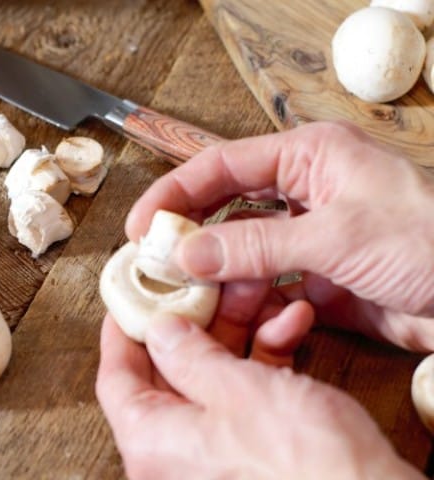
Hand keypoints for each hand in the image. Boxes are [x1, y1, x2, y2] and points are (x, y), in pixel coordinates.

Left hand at [96, 314, 423, 478]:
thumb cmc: (303, 467)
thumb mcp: (236, 391)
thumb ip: (189, 355)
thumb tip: (161, 330)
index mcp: (152, 442)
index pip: (116, 378)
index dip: (124, 331)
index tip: (135, 298)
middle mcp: (177, 452)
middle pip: (170, 369)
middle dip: (199, 319)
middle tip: (210, 283)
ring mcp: (218, 451)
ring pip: (215, 375)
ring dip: (240, 330)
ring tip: (259, 290)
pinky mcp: (256, 450)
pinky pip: (247, 394)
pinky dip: (266, 359)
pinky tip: (291, 325)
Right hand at [126, 121, 433, 351]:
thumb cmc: (430, 240)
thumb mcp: (335, 236)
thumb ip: (255, 245)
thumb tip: (187, 252)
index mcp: (309, 157)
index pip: (223, 166)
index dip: (175, 193)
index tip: (142, 225)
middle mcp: (305, 191)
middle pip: (227, 208)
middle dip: (192, 236)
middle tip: (155, 264)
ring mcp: (310, 236)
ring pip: (243, 251)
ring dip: (220, 275)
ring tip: (196, 297)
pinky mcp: (318, 276)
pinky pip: (267, 284)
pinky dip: (250, 300)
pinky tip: (241, 314)